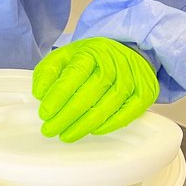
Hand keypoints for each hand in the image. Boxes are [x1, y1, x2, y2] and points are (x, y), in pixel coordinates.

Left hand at [32, 37, 157, 142]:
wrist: (124, 50)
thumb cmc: (89, 59)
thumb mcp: (63, 57)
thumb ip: (47, 73)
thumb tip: (39, 94)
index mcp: (92, 52)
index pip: (75, 74)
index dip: (58, 96)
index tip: (44, 113)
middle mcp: (115, 62)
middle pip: (91, 92)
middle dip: (67, 115)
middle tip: (50, 130)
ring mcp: (133, 77)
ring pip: (109, 105)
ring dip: (85, 124)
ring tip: (66, 135)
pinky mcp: (146, 91)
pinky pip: (129, 112)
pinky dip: (110, 125)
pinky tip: (93, 131)